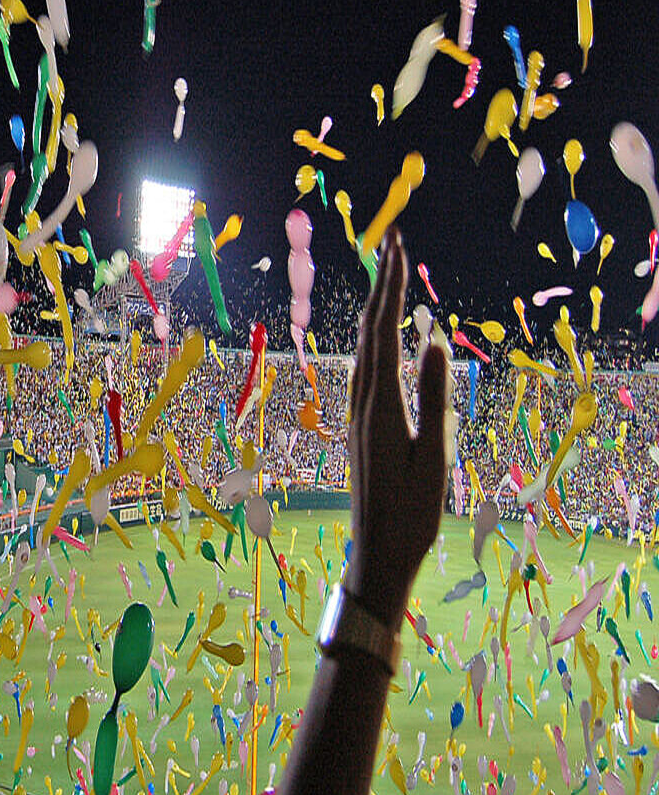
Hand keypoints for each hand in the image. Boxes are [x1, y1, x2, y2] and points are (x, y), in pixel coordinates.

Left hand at [345, 230, 451, 627]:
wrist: (377, 553)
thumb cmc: (412, 511)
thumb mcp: (434, 453)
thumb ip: (435, 396)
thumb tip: (435, 340)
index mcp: (382, 404)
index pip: (385, 330)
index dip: (392, 286)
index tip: (399, 246)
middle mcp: (363, 401)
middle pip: (371, 330)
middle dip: (383, 284)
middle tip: (394, 241)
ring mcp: (358, 413)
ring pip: (365, 347)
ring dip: (377, 308)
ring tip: (388, 276)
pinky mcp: (361, 426)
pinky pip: (367, 368)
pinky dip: (376, 338)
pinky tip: (382, 337)